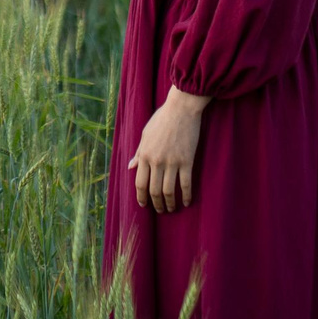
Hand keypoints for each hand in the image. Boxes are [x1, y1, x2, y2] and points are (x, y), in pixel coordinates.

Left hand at [127, 88, 209, 212]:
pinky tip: (186, 202)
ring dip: (170, 203)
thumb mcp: (145, 134)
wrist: (181, 108)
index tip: (144, 205)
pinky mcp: (187, 161)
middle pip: (154, 191)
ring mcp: (172, 162)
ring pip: (168, 191)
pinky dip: (185, 196)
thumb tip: (130, 167)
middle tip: (160, 210)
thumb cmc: (162, 118)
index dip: (141, 197)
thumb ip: (138, 152)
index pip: (140, 183)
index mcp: (144, 155)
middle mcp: (156, 161)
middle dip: (156, 204)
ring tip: (171, 209)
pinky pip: (185, 184)